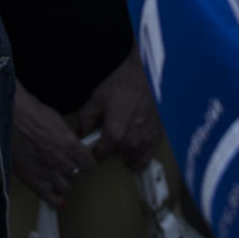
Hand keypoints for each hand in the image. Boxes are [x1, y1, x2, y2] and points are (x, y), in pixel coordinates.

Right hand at [14, 83, 95, 207]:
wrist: (10, 116)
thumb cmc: (31, 114)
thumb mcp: (58, 121)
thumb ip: (68, 139)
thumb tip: (72, 147)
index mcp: (69, 144)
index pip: (88, 163)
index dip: (86, 161)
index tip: (83, 160)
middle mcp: (60, 160)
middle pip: (75, 175)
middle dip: (71, 170)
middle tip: (65, 165)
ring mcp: (45, 171)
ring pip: (64, 187)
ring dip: (62, 182)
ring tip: (57, 177)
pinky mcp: (30, 177)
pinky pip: (47, 197)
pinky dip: (55, 200)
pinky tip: (58, 201)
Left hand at [75, 50, 161, 166]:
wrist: (147, 76)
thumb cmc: (123, 84)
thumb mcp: (97, 98)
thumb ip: (86, 118)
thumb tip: (81, 133)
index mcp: (114, 134)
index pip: (100, 155)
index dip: (95, 148)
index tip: (96, 141)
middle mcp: (131, 143)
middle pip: (114, 155)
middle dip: (110, 146)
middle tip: (110, 131)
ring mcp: (145, 142)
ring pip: (129, 159)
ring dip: (123, 151)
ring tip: (123, 135)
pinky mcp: (157, 139)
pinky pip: (145, 161)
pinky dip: (137, 159)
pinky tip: (134, 150)